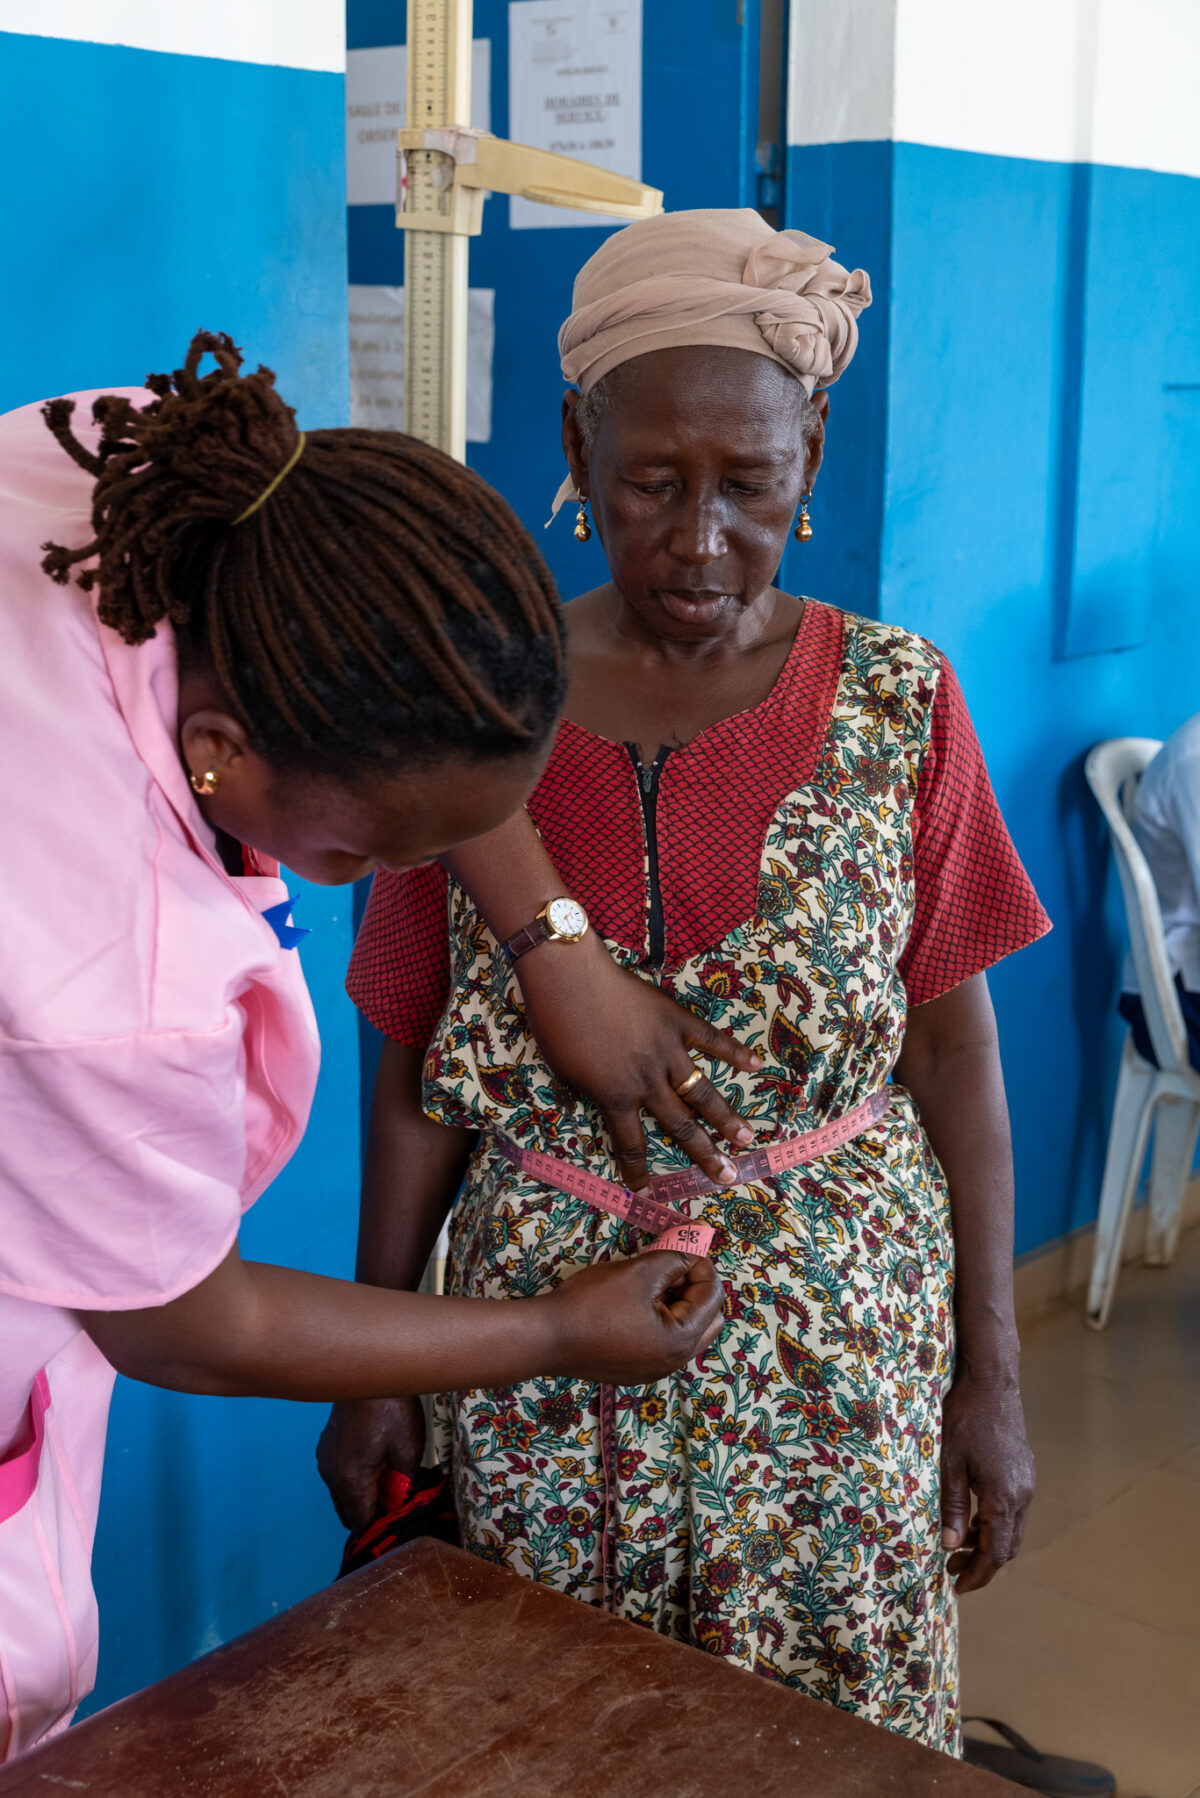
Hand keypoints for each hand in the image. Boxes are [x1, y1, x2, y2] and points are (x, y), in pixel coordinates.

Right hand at [316, 1393, 426, 1533]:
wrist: (367, 1370)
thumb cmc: (391, 1409)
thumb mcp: (407, 1450)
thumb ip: (401, 1486)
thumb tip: (397, 1507)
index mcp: (349, 1481)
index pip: (361, 1524)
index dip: (381, 1530)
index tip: (399, 1528)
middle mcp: (330, 1475)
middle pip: (348, 1512)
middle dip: (372, 1515)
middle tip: (398, 1506)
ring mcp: (325, 1458)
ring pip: (342, 1493)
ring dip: (363, 1496)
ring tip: (390, 1484)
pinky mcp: (326, 1444)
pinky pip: (339, 1474)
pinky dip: (355, 1479)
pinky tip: (376, 1465)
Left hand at [516, 935, 762, 1188]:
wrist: (571, 978)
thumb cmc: (556, 1023)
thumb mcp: (562, 1071)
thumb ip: (585, 1091)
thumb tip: (593, 1102)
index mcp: (615, 1096)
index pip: (631, 1143)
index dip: (639, 1171)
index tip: (650, 1194)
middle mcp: (646, 1081)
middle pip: (681, 1125)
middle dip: (706, 1154)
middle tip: (729, 1176)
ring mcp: (666, 1050)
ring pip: (702, 1091)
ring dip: (726, 1117)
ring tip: (747, 1137)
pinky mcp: (676, 1021)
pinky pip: (710, 1039)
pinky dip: (734, 1051)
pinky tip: (756, 1063)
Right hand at [545, 1251, 723, 1382]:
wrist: (547, 1337)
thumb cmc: (593, 1303)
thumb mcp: (639, 1272)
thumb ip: (674, 1259)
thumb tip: (693, 1248)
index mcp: (681, 1340)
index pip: (712, 1296)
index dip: (702, 1264)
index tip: (684, 1243)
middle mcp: (674, 1362)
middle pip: (707, 1318)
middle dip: (696, 1286)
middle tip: (673, 1263)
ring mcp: (654, 1370)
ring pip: (685, 1331)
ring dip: (679, 1302)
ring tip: (653, 1278)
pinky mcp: (636, 1369)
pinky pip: (663, 1342)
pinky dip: (661, 1319)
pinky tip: (638, 1300)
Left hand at [940, 1370, 1034, 1592]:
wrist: (992, 1383)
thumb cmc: (965, 1419)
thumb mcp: (950, 1463)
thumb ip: (953, 1506)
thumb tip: (951, 1545)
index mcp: (1004, 1497)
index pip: (996, 1553)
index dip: (978, 1575)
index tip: (958, 1587)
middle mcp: (1022, 1495)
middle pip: (1007, 1546)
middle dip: (982, 1564)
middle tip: (952, 1571)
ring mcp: (1026, 1483)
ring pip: (1011, 1528)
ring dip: (987, 1543)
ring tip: (957, 1546)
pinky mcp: (1023, 1472)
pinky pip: (1012, 1509)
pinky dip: (993, 1523)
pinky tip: (971, 1519)